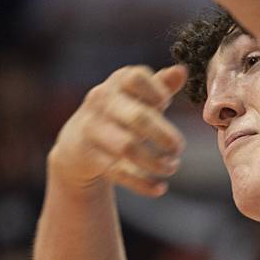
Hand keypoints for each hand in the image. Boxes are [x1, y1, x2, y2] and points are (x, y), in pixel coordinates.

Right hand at [49, 63, 186, 196]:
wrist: (77, 143)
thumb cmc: (119, 114)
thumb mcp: (138, 97)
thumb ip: (160, 86)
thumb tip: (182, 71)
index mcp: (117, 82)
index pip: (136, 78)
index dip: (156, 91)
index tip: (165, 104)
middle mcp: (101, 101)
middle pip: (138, 118)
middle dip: (164, 135)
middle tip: (178, 148)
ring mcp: (92, 128)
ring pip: (128, 147)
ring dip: (155, 161)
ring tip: (171, 167)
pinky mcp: (88, 156)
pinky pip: (118, 172)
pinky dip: (142, 183)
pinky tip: (159, 188)